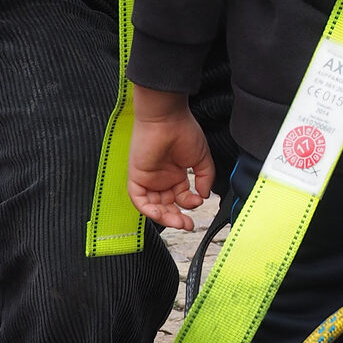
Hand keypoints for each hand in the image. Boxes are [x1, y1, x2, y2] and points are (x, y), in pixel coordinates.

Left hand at [128, 87, 213, 230]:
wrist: (167, 117)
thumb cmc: (183, 130)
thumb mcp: (202, 158)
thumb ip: (206, 178)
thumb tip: (205, 196)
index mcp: (175, 173)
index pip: (181, 197)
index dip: (190, 205)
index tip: (200, 203)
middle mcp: (161, 178)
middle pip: (167, 206)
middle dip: (177, 217)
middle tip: (188, 224)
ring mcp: (148, 178)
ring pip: (153, 206)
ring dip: (165, 217)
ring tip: (178, 221)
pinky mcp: (136, 176)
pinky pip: (139, 200)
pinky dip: (148, 210)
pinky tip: (161, 213)